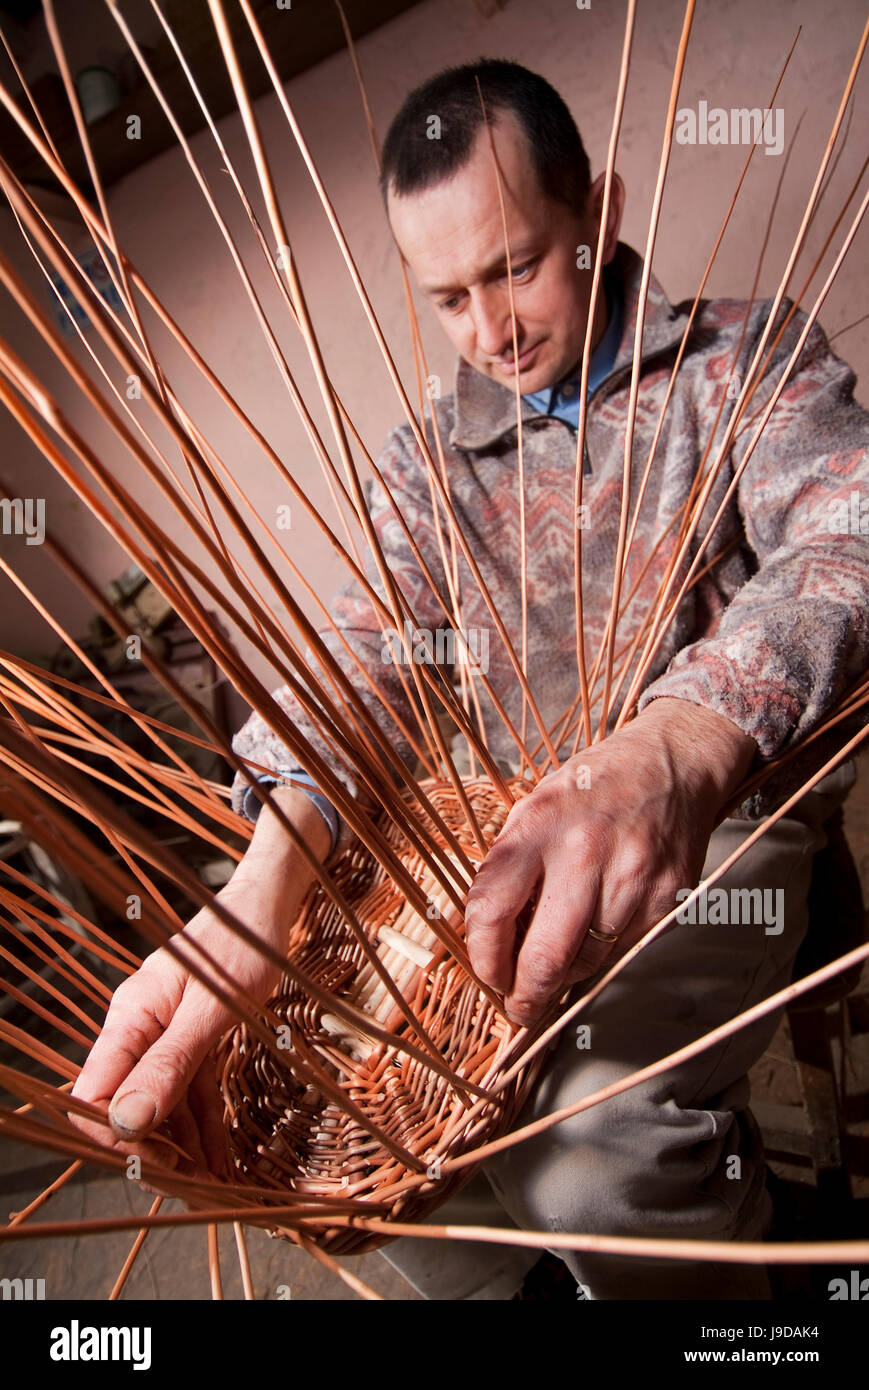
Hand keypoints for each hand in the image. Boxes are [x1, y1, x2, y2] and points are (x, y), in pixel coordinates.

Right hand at [69, 786, 329, 1190]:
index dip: (115, 1136)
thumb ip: (170, 1062)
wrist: (271, 904)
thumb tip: (128, 1120)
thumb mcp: (213, 1007)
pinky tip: (220, 1156)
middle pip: (128, 1105)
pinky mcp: (193, 1034)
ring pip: (162, 1103)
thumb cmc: (244, 942)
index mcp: (131, 1016)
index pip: (94, 1095)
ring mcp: (165, 1032)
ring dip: (183, 1145)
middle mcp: (140, 1026)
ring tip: (211, 1185)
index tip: (156, 1164)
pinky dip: (203, 1123)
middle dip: (155, 1150)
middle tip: (194, 1187)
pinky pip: (189, 1089)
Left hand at [465, 698, 756, 1025]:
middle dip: (525, 999)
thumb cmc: (593, 788)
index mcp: (538, 827)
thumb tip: (490, 939)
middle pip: (544, 959)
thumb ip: (509, 867)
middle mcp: (583, 854)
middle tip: (519, 1009)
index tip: (488, 974)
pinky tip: (600, 927)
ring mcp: (630, 880)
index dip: (483, 958)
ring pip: (586, 964)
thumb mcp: (535, 807)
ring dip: (566, 975)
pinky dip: (605, 953)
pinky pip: (622, 951)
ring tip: (561, 957)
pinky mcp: (664, 900)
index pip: (491, 912)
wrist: (672, 765)